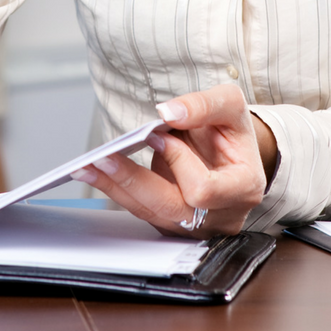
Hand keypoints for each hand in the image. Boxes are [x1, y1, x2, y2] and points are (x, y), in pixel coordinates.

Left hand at [71, 84, 275, 235]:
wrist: (231, 152)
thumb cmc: (232, 132)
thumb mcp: (230, 105)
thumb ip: (204, 105)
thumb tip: (168, 113)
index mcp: (243, 189)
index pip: (204, 189)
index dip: (178, 162)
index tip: (159, 135)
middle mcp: (219, 216)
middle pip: (170, 208)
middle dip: (134, 180)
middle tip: (105, 157)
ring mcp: (194, 225)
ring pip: (149, 212)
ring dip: (115, 187)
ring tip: (87, 166)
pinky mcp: (171, 222)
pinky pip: (140, 210)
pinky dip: (116, 190)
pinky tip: (94, 173)